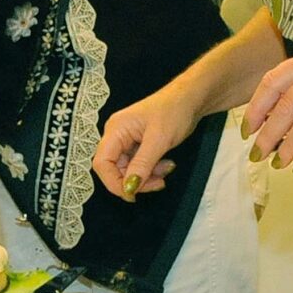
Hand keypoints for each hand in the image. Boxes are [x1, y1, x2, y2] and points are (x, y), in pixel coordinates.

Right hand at [95, 80, 208, 200]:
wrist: (191, 98)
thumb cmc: (174, 111)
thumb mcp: (159, 140)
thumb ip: (142, 165)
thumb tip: (128, 188)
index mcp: (115, 130)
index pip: (102, 163)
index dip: (113, 182)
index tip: (133, 195)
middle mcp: (116, 135)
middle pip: (114, 169)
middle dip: (135, 180)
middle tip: (158, 183)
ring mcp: (126, 139)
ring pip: (128, 169)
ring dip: (146, 176)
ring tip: (167, 169)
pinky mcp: (137, 144)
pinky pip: (138, 164)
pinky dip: (151, 169)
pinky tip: (166, 165)